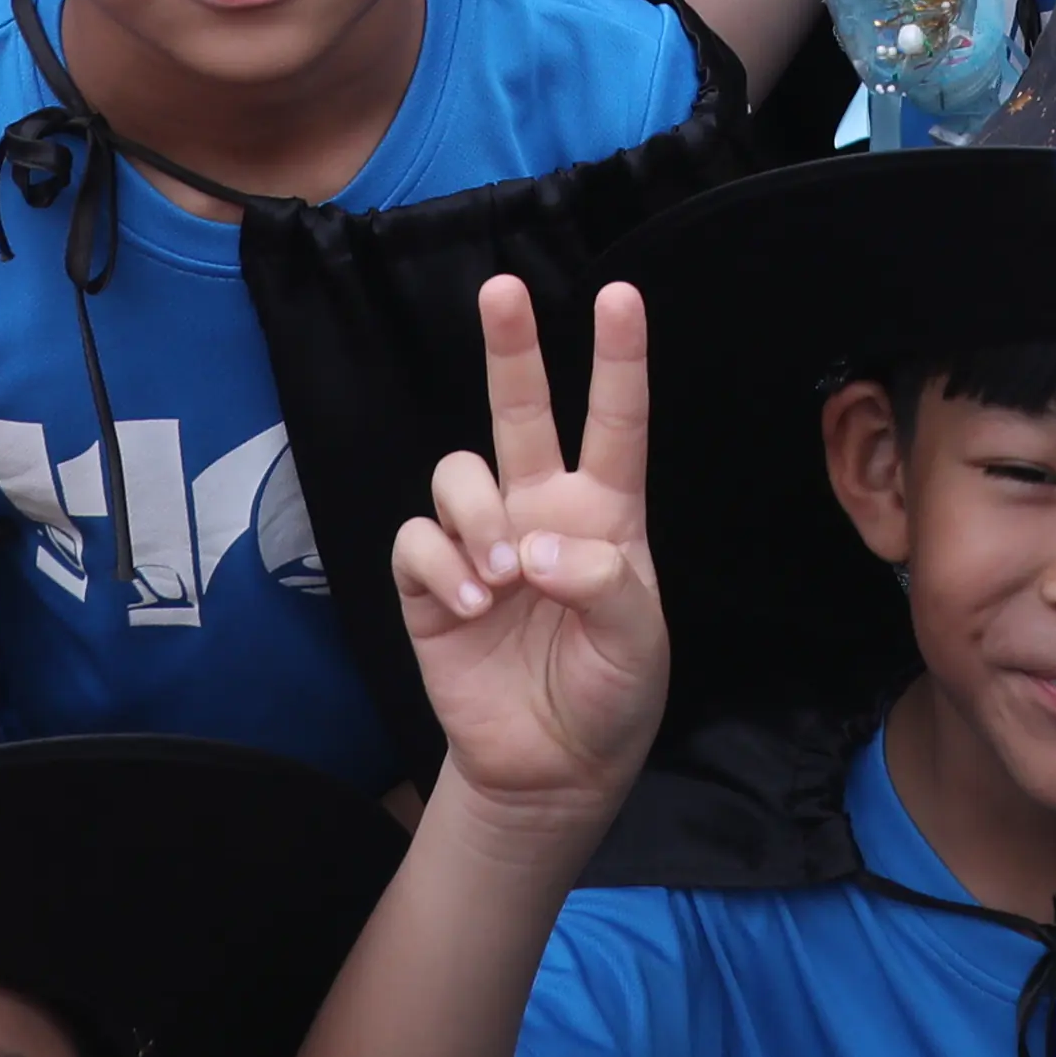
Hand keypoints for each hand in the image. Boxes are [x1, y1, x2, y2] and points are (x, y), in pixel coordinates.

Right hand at [386, 273, 663, 835]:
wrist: (551, 767)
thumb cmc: (611, 693)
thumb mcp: (638, 641)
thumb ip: (602, 583)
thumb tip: (534, 546)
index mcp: (603, 512)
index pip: (615, 422)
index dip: (618, 358)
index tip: (622, 296)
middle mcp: (539, 510)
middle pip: (520, 410)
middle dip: (510, 346)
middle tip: (502, 289)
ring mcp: (482, 542)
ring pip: (458, 472)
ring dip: (475, 514)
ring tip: (501, 578)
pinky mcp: (432, 583)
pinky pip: (417, 540)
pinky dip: (441, 565)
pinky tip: (470, 605)